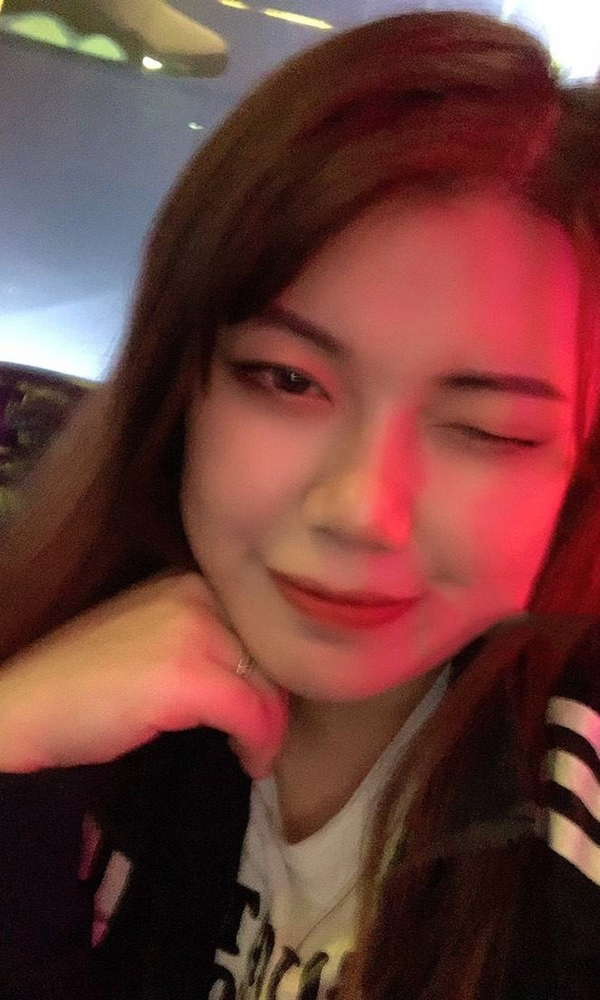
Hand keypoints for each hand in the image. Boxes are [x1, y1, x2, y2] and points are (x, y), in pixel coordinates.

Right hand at [0, 572, 287, 777]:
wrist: (24, 707)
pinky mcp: (187, 676)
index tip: (261, 710)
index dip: (268, 675)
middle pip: (268, 655)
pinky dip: (258, 743)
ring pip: (266, 685)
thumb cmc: (81, 683)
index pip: (259, 629)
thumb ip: (201, 643)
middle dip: (271, 702)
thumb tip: (257, 681)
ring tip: (254, 755)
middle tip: (260, 740)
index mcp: (189, 583)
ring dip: (268, 728)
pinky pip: (250, 713)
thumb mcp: (150, 640)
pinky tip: (247, 761)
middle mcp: (196, 595)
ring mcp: (193, 631)